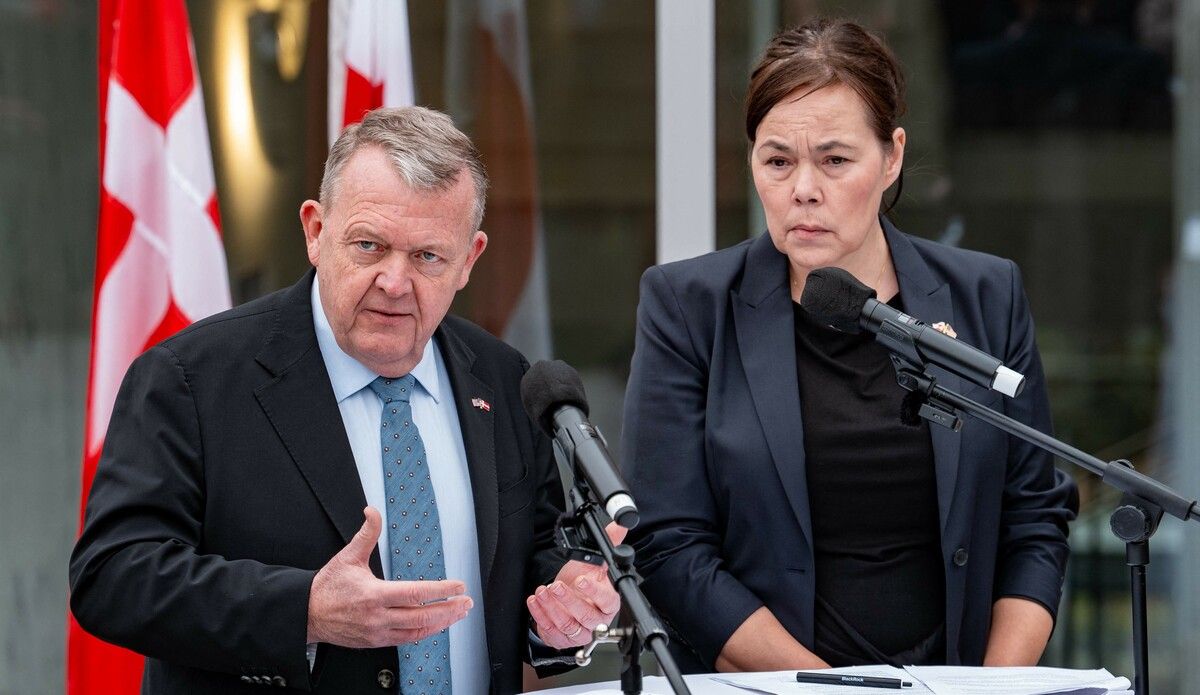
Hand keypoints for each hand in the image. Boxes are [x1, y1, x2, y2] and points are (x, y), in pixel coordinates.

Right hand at [307, 507, 471, 647]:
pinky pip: (406, 639)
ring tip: (457, 614)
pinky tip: (435, 626)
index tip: (457, 586)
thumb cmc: (327, 587)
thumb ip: (366, 534)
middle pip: (422, 616)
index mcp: (374, 595)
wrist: (307, 613)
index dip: (441, 591)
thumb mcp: (347, 556)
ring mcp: (378, 632)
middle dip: (448, 610)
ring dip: (441, 623)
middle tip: (466, 602)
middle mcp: (378, 617)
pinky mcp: (376, 642)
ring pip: (417, 631)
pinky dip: (424, 633)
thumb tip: (372, 512)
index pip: (416, 594)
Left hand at [526, 522, 625, 648]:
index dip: (594, 591)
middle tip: (557, 586)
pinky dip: (540, 615)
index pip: (607, 600)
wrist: (567, 602)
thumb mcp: (594, 562)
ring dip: (552, 608)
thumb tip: (619, 525)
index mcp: (609, 603)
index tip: (581, 580)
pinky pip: (551, 630)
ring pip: (567, 625)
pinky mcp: (562, 639)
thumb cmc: (583, 583)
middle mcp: (597, 621)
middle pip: (585, 616)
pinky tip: (535, 601)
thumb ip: (608, 543)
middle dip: (568, 600)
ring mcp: (580, 633)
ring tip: (543, 591)